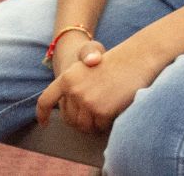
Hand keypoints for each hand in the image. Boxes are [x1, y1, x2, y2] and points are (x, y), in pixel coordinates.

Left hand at [38, 37, 161, 134]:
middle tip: (97, 108)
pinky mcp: (101, 111)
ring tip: (107, 107)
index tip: (44, 123)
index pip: (46, 100)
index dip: (43, 114)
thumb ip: (76, 87)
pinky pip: (100, 127)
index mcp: (67, 77)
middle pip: (70, 119)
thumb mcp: (90, 66)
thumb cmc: (118, 62)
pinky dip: (107, 122)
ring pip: (85, 126)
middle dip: (81, 119)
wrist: (140, 56)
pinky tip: (115, 107)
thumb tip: (73, 113)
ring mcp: (87, 101)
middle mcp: (73, 90)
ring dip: (95, 123)